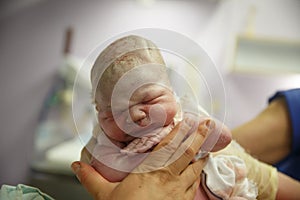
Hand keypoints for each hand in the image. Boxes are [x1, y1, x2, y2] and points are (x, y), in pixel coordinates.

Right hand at [71, 118, 209, 199]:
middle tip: (209, 124)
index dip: (179, 131)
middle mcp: (169, 178)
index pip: (168, 145)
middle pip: (188, 152)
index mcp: (150, 171)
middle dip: (199, 136)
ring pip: (195, 167)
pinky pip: (195, 183)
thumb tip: (76, 165)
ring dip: (201, 154)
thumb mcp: (105, 196)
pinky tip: (199, 170)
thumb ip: (91, 178)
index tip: (187, 119)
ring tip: (207, 144)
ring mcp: (180, 191)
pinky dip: (198, 173)